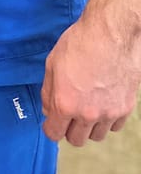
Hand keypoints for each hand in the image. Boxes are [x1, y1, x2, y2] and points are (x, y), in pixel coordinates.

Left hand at [41, 13, 140, 145]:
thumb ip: (48, 92)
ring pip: (96, 136)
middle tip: (69, 114)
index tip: (52, 121)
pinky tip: (103, 103)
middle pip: (76, 139)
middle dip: (69, 129)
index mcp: (65, 103)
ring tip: (87, 106)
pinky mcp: (125, 108)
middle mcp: (87, 114)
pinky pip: (114, 126)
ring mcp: (109, 113)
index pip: (54, 133)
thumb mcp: (52, 64)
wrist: (111, 33)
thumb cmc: (79, 44)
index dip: (51, 127)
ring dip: (89, 126)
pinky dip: (107, 120)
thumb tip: (48, 110)